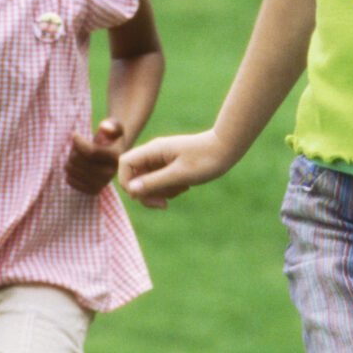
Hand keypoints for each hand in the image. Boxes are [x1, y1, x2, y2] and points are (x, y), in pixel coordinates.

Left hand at [65, 117, 128, 193]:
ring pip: (72, 170)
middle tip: (77, 146)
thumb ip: (112, 125)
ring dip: (69, 160)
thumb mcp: (115, 127)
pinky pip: (70, 180)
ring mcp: (102, 184)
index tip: (75, 134)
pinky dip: (69, 172)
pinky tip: (76, 167)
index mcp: (116, 157)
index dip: (78, 142)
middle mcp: (111, 173)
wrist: (114, 155)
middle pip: (78, 160)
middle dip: (73, 149)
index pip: (91, 152)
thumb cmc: (111, 138)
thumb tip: (105, 128)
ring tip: (77, 156)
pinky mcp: (93, 190)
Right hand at [118, 130, 235, 208]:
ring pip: (148, 181)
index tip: (141, 196)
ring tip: (181, 190)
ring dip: (160, 192)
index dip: (127, 182)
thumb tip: (132, 191)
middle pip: (135, 176)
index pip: (124, 164)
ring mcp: (162, 159)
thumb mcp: (180, 174)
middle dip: (147, 193)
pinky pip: (160, 181)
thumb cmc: (206, 159)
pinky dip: (169, 189)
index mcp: (153, 150)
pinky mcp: (171, 166)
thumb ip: (155, 182)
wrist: (227, 148)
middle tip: (164, 204)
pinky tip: (185, 187)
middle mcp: (154, 153)